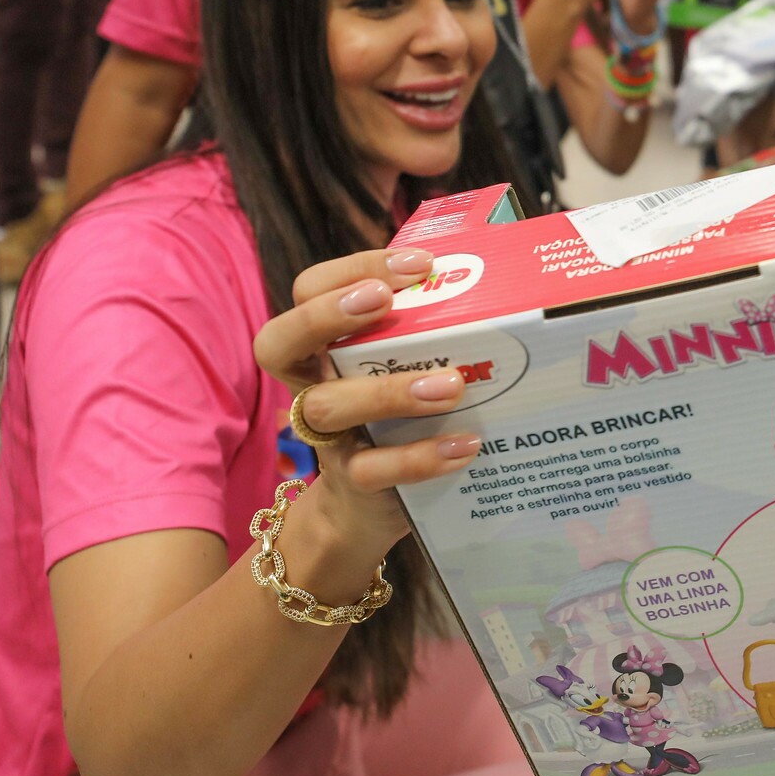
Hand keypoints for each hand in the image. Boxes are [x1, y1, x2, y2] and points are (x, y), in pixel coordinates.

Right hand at [250, 249, 483, 557]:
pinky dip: (420, 457)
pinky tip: (464, 445)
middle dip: (327, 315)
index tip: (416, 265)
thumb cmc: (392, 420)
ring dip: (390, 390)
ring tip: (451, 386)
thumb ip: (423, 334)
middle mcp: (312, 385)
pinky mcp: (352, 482)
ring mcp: (327, 435)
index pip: (309, 290)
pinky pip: (373, 468)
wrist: (367, 510)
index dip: (350, 270)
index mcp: (323, 347)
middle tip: (385, 301)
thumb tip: (496, 286)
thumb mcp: (399, 372)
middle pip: (278, 342)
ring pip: (327, 406)